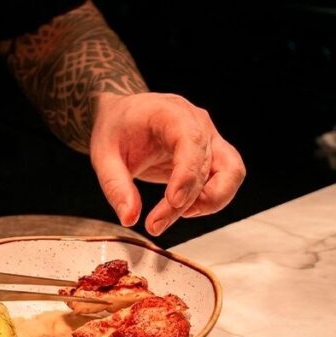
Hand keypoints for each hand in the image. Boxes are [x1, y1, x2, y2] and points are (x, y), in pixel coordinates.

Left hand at [90, 92, 245, 235]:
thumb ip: (116, 186)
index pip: (191, 142)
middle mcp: (199, 124)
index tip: (172, 202)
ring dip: (211, 201)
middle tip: (156, 223)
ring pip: (232, 172)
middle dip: (187, 200)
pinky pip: (225, 180)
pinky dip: (210, 200)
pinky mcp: (212, 156)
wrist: (125, 117)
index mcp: (172, 113)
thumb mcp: (103, 155)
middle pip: (210, 164)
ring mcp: (210, 139)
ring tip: (176, 214)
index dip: (186, 174)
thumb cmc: (116, 128)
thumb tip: (130, 218)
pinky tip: (181, 208)